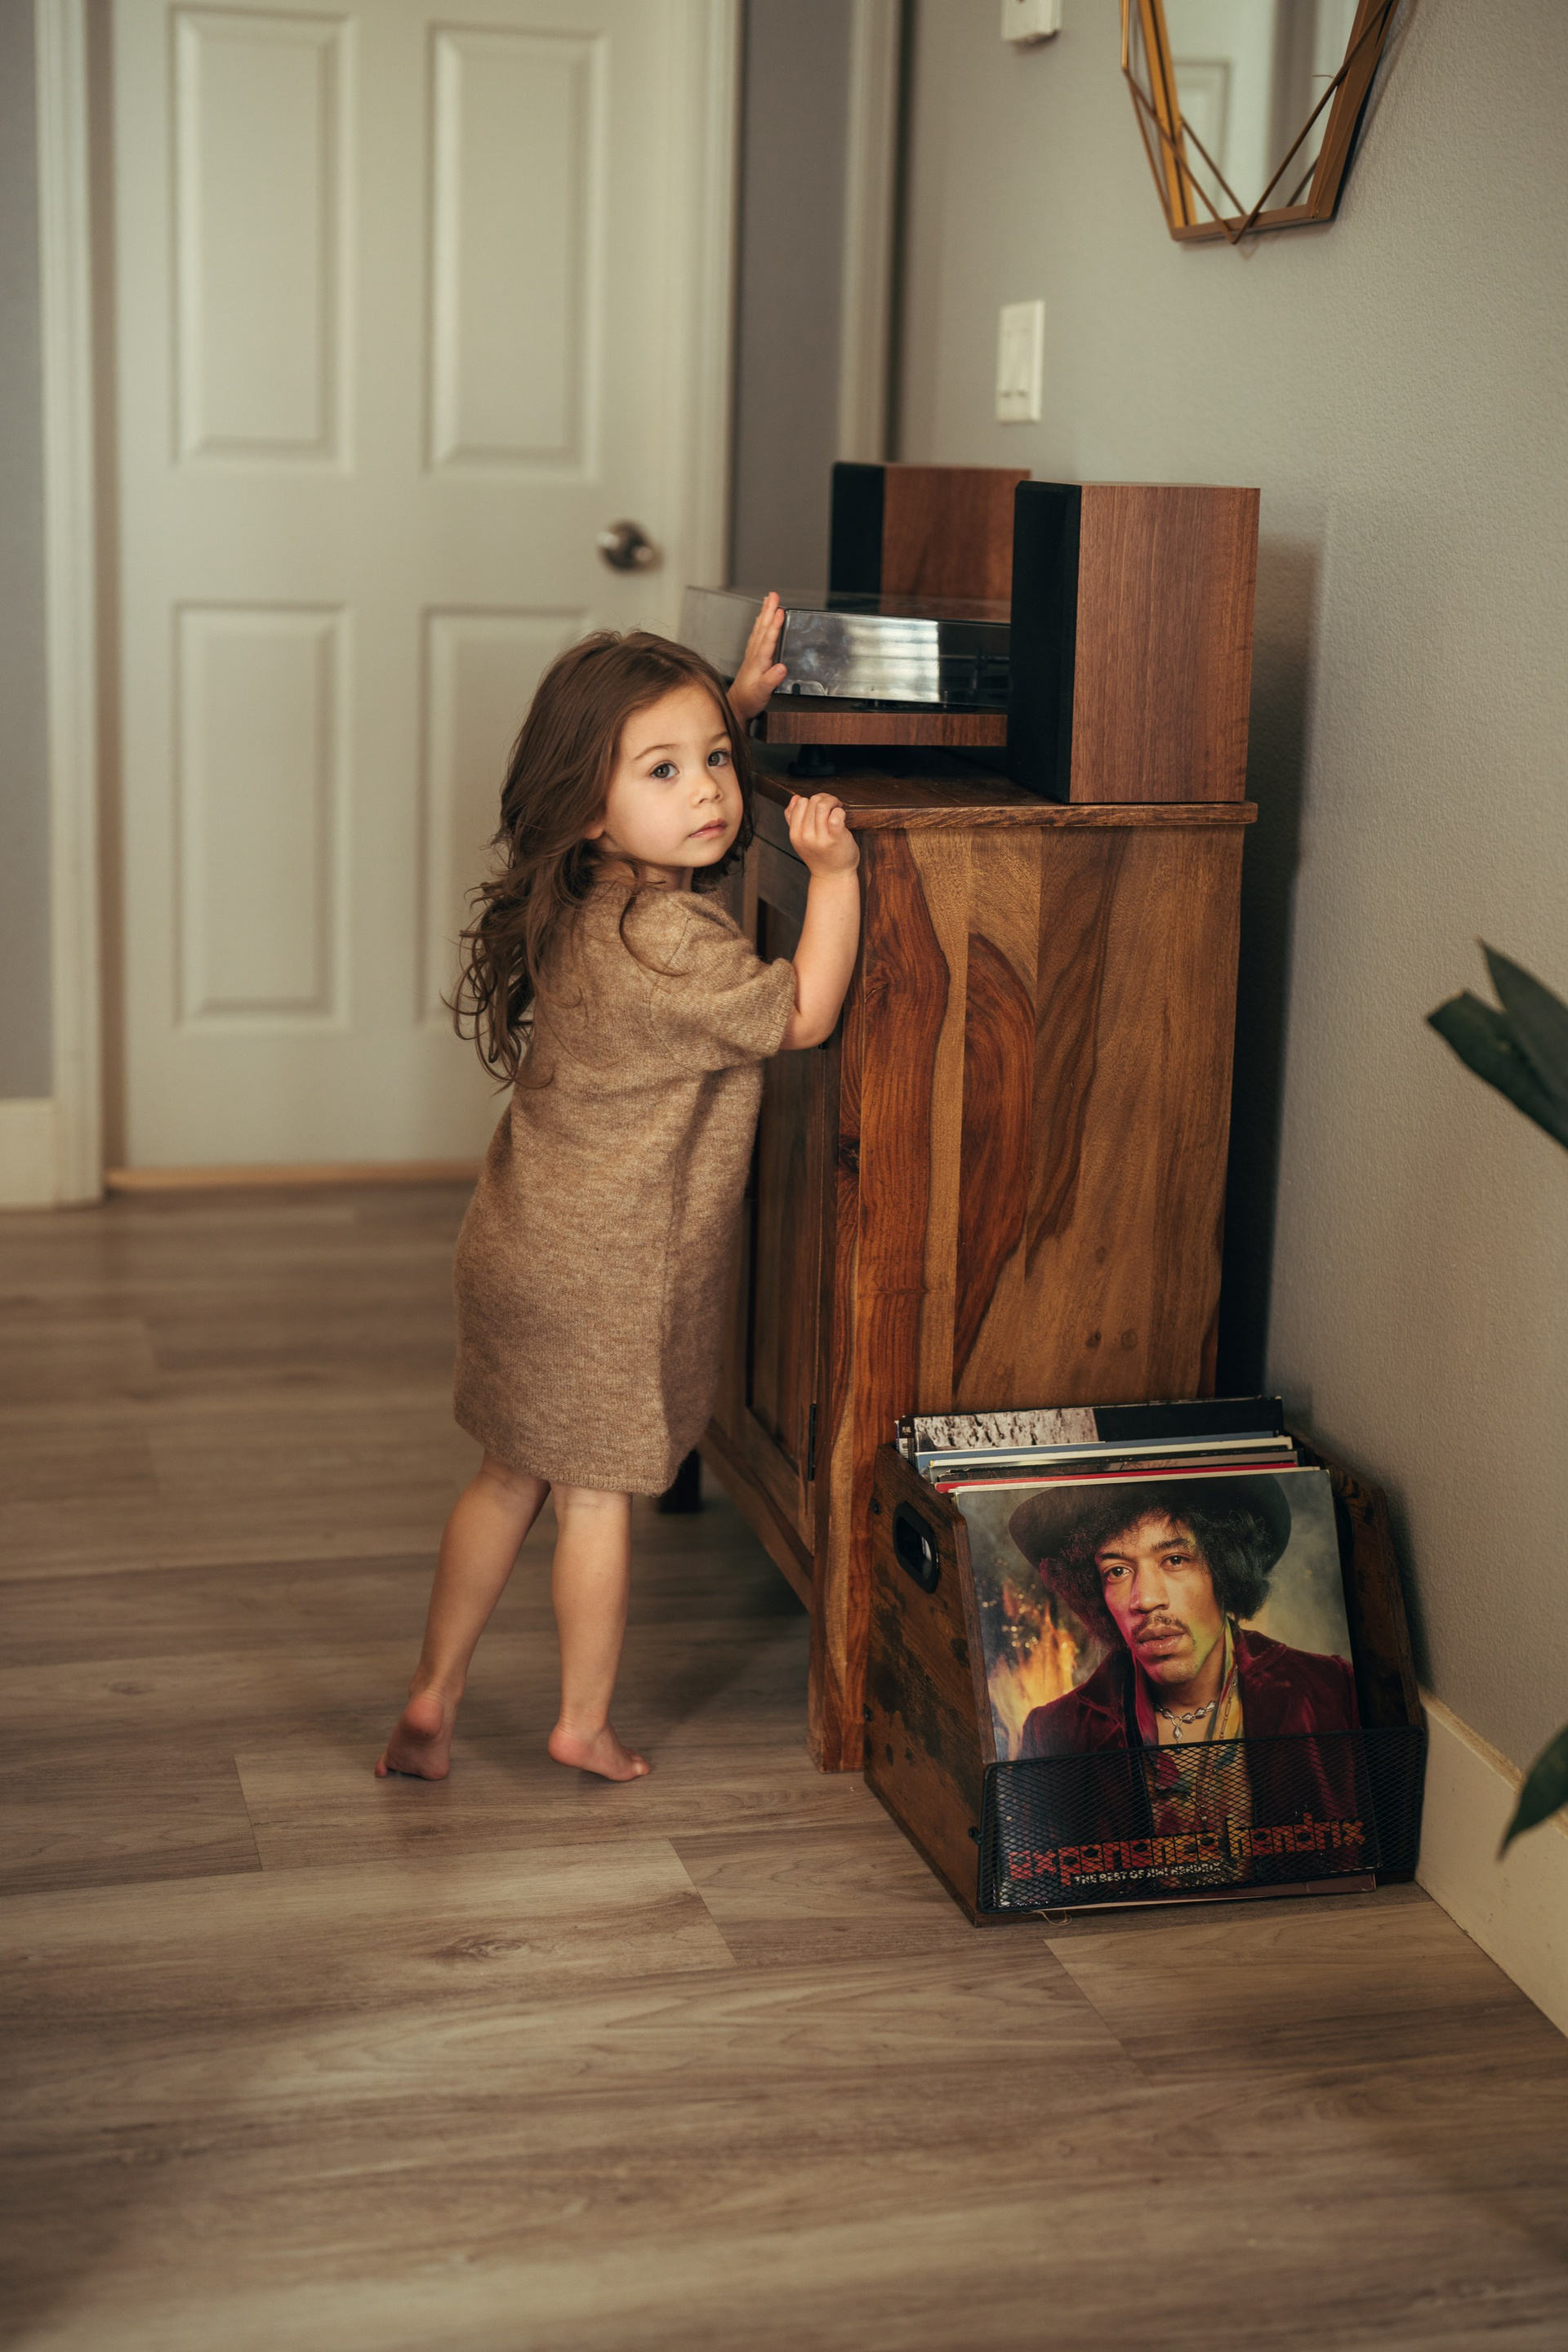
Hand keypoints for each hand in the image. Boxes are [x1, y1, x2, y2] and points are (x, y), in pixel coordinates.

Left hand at [728, 591, 787, 722]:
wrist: (737, 706)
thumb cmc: (749, 700)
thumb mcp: (762, 693)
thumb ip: (771, 680)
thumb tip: (781, 668)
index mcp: (759, 661)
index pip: (768, 639)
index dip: (775, 625)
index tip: (780, 611)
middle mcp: (754, 655)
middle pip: (763, 628)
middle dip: (769, 610)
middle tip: (774, 595)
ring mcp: (752, 655)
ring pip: (759, 629)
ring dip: (765, 613)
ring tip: (769, 599)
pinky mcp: (752, 657)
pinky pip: (757, 635)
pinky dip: (760, 623)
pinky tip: (762, 618)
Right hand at [785, 792, 858, 874]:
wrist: (833, 876)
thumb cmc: (820, 855)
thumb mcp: (801, 839)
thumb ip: (794, 819)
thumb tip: (795, 798)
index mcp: (795, 834)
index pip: (800, 802)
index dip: (812, 800)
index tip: (822, 808)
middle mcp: (805, 836)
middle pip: (812, 801)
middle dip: (825, 799)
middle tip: (833, 806)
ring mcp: (821, 838)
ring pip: (823, 805)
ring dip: (833, 801)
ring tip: (837, 808)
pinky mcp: (837, 839)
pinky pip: (836, 815)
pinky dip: (840, 811)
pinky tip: (842, 816)